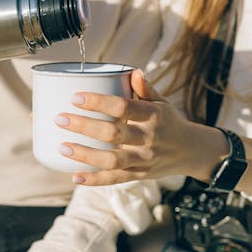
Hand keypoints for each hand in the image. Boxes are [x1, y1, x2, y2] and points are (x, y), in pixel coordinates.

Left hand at [56, 68, 191, 184]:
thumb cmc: (169, 122)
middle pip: (113, 134)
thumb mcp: (162, 103)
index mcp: (153, 115)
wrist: (191, 151)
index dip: (98, 102)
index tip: (75, 97)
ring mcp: (144, 160)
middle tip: (60, 118)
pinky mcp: (140, 175)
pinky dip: (95, 180)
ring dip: (85, 155)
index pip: (123, 107)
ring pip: (112, 161)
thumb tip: (133, 71)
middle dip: (84, 126)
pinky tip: (75, 177)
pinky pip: (115, 180)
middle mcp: (149, 139)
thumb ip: (146, 89)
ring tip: (62, 147)